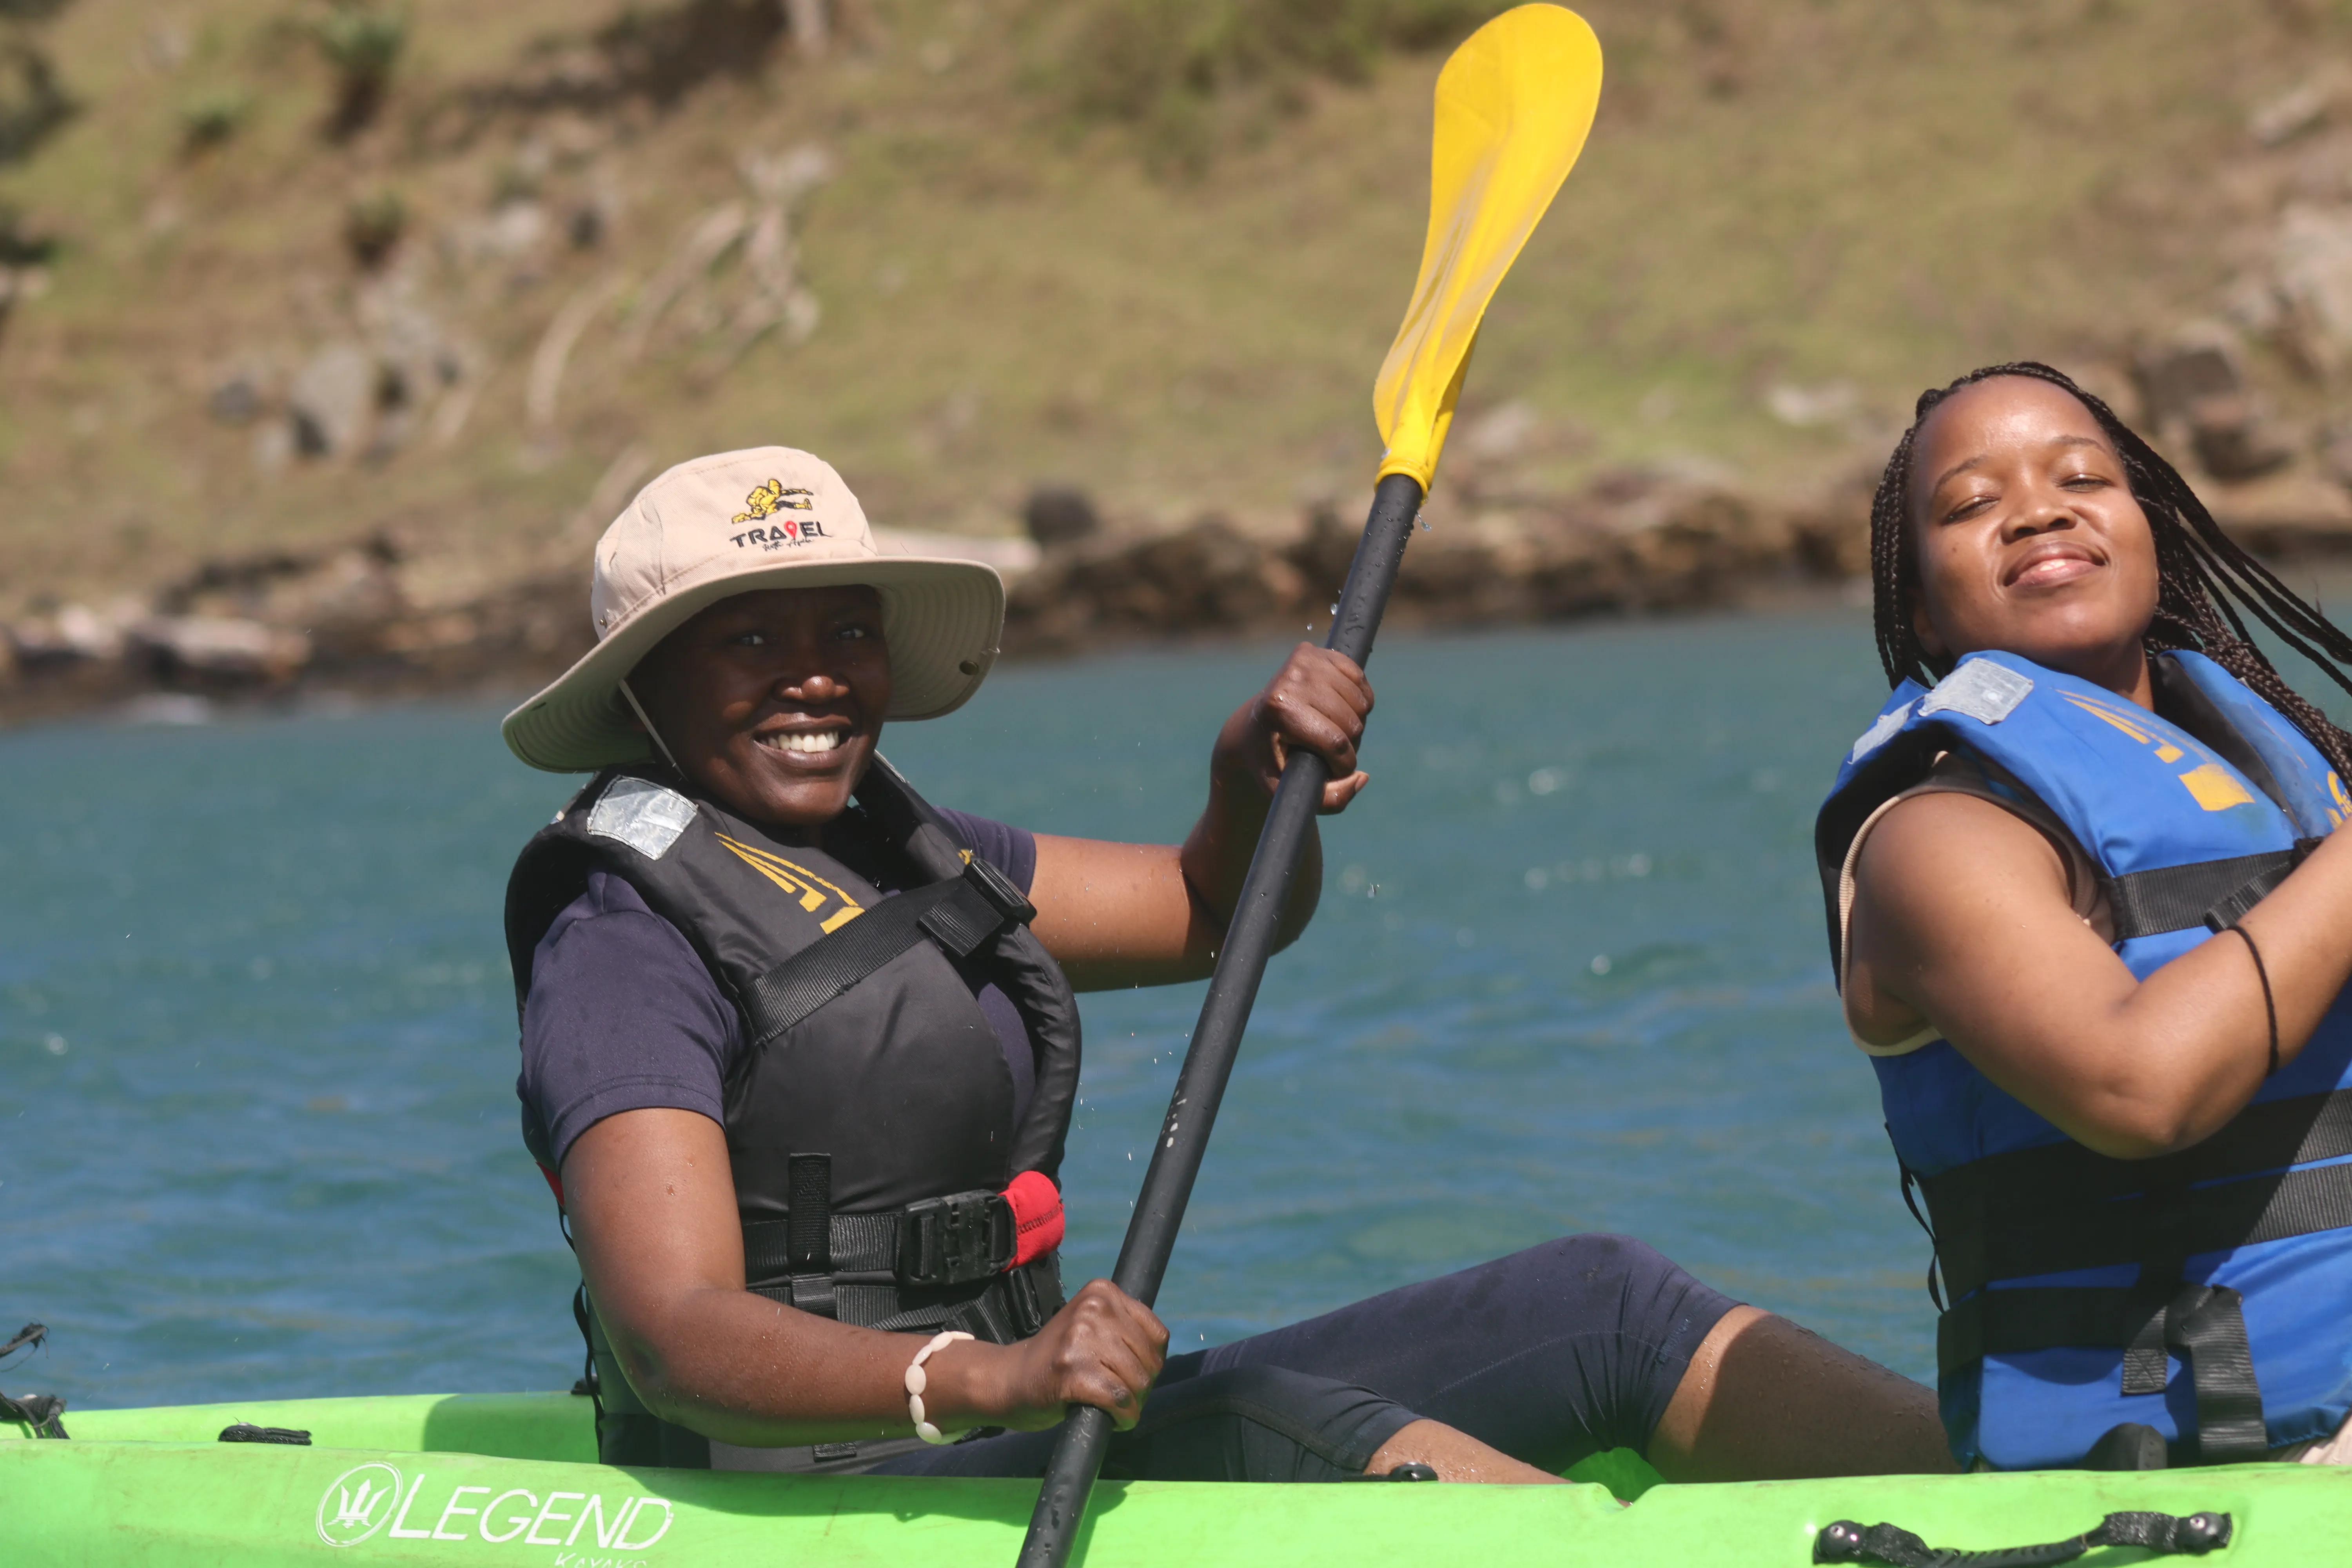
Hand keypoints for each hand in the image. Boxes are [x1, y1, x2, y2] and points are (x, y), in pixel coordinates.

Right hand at [937, 1279, 1168, 1431]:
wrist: (1011, 1378)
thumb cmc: (1060, 1357)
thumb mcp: (1092, 1326)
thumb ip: (1124, 1329)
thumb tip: (1160, 1356)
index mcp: (1102, 1291)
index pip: (1157, 1334)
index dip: (1151, 1362)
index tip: (1130, 1374)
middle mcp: (1092, 1309)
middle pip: (1150, 1360)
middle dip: (1142, 1387)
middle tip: (1119, 1395)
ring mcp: (1080, 1338)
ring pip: (1137, 1382)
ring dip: (1132, 1404)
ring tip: (1114, 1407)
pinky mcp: (1071, 1372)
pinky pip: (1118, 1400)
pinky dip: (1123, 1417)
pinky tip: (1114, 1420)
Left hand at [1213, 644, 1373, 814]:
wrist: (1250, 729)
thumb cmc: (1269, 762)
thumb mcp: (1288, 791)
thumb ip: (1329, 799)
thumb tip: (1361, 777)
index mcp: (1279, 708)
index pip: (1335, 743)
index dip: (1342, 765)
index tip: (1331, 771)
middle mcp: (1291, 678)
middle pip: (1351, 723)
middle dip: (1348, 745)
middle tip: (1326, 750)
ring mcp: (1305, 661)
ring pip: (1361, 703)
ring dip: (1354, 723)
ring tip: (1329, 730)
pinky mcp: (1318, 651)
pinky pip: (1360, 680)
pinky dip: (1359, 700)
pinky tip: (1338, 710)